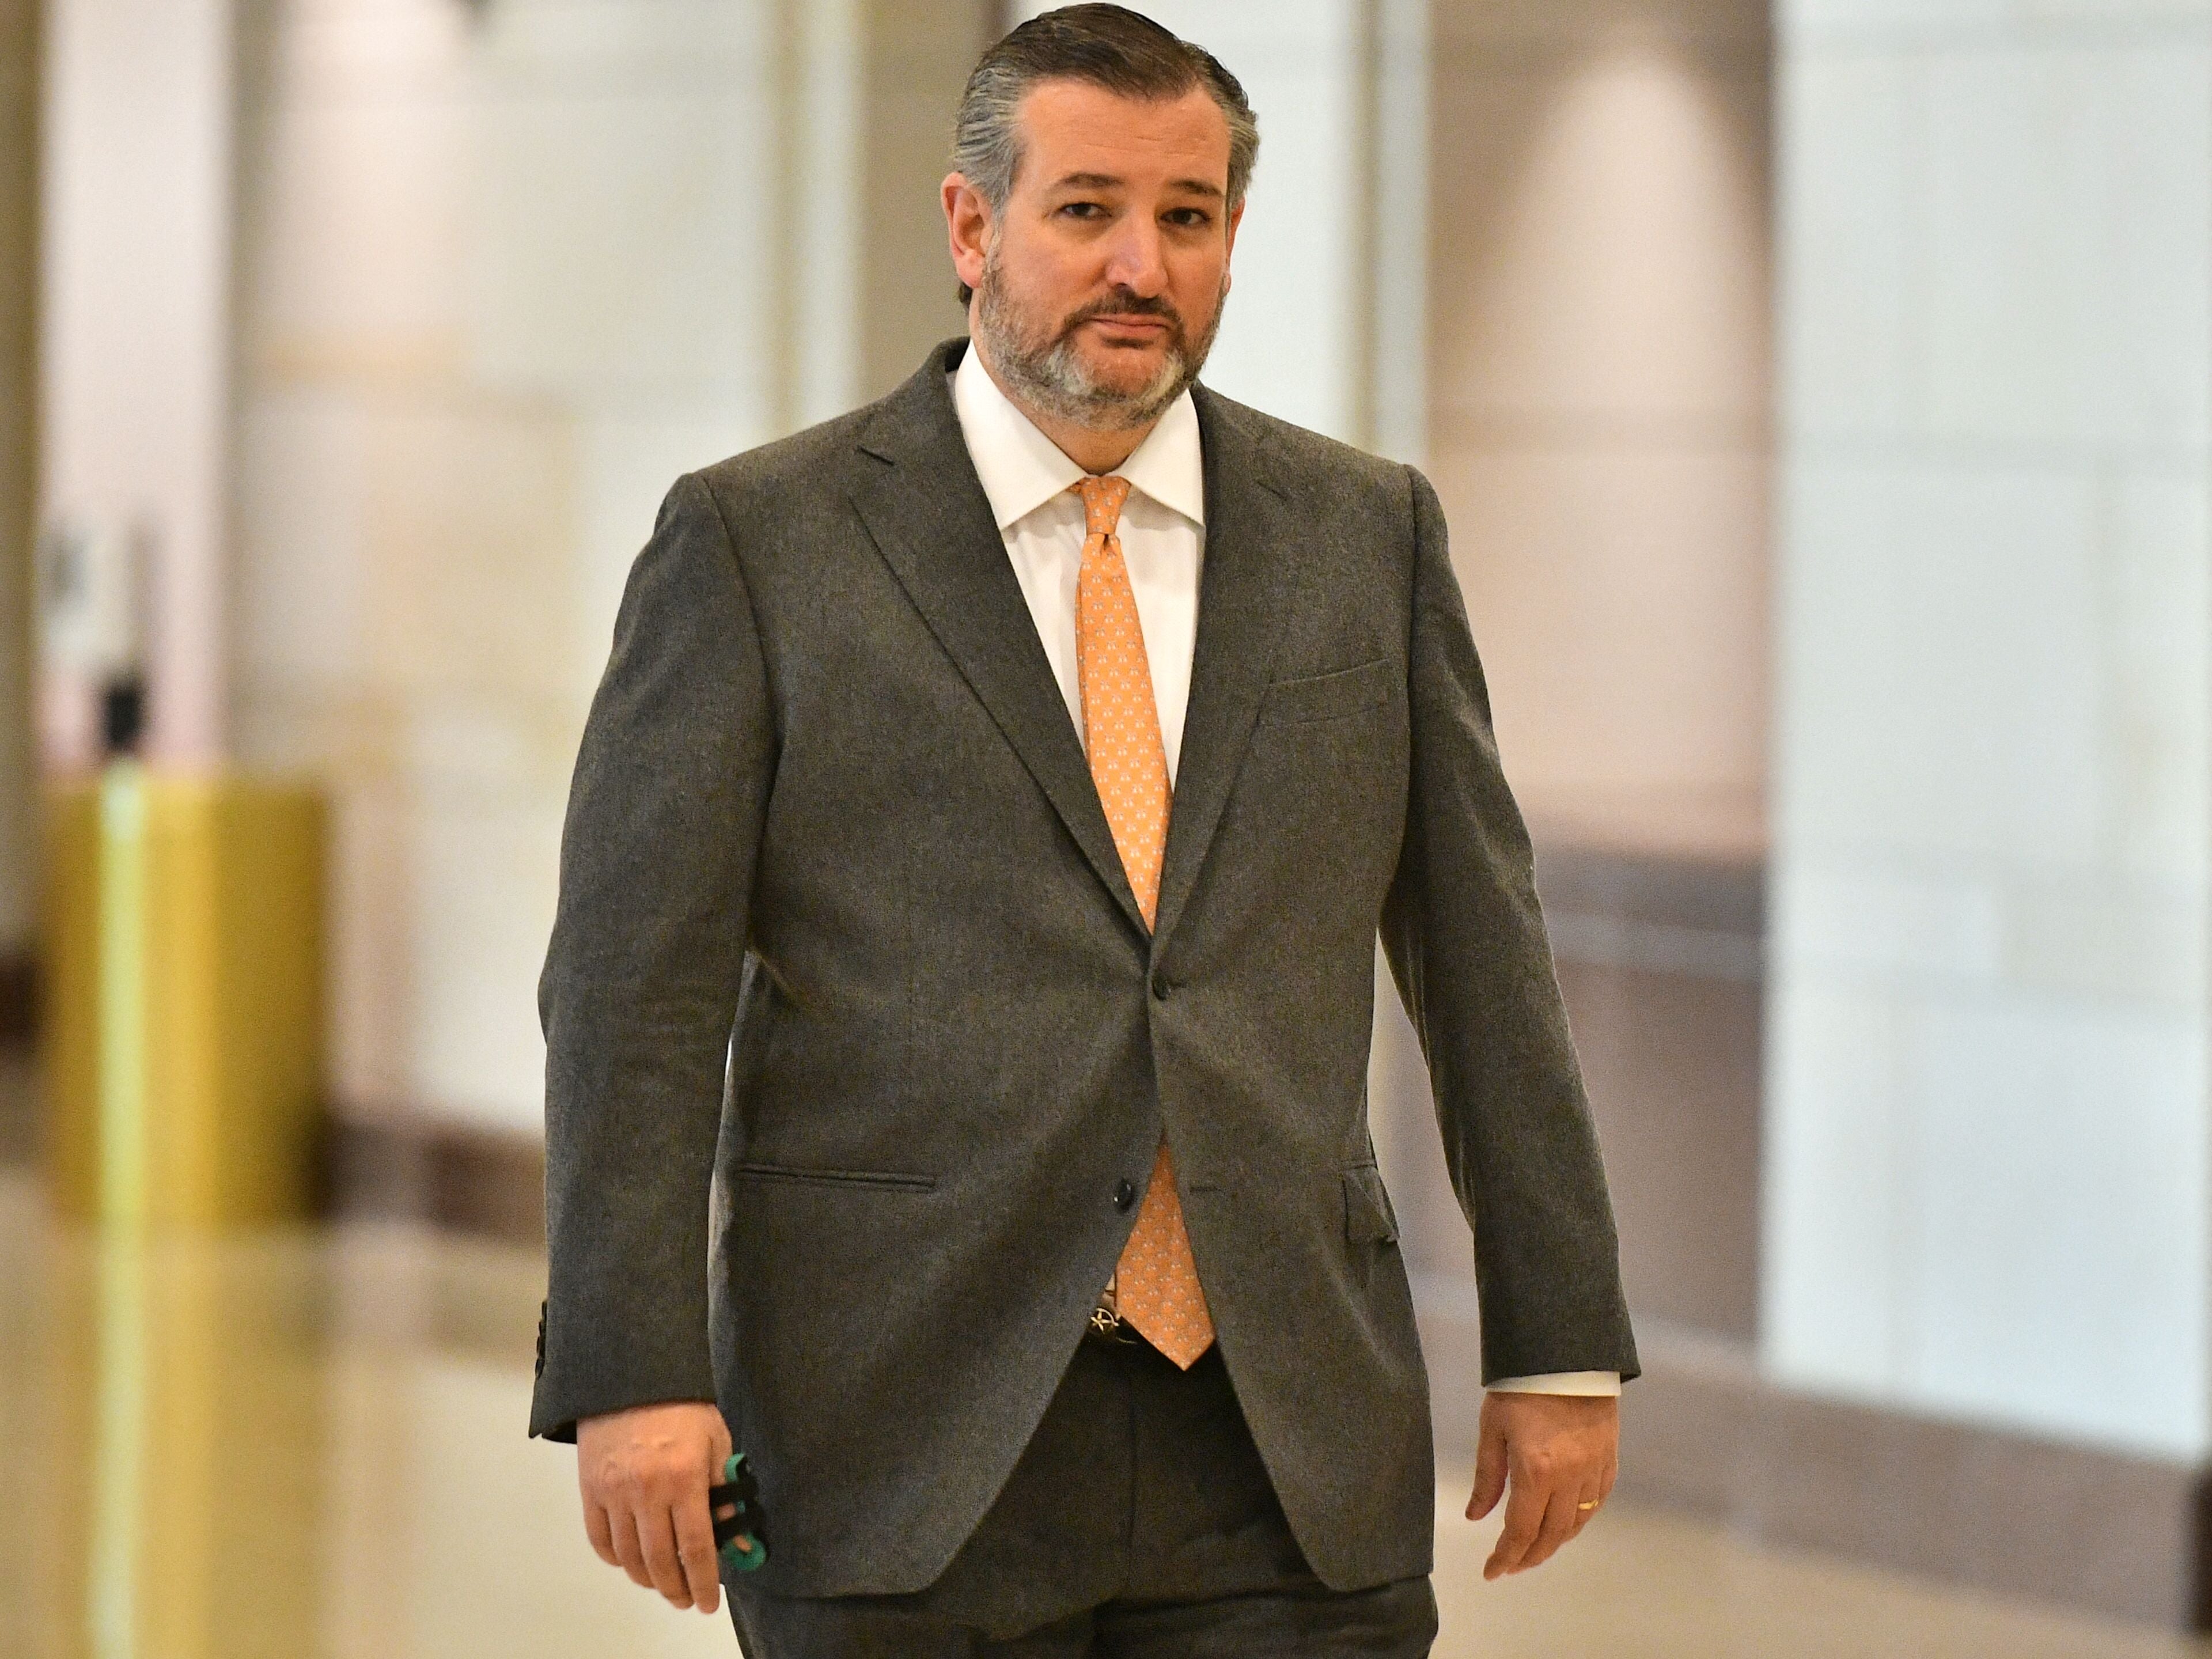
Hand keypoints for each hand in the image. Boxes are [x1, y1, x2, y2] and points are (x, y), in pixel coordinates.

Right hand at [577, 1399, 734, 1612]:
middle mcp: (646, 1491)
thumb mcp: (718, 1442)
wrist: (633, 1376)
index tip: (708, 1603)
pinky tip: (631, 1562)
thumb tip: (739, 1542)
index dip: (703, 1581)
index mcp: (684, 1478)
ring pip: (628, 1557)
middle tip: (686, 1599)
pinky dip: (615, 1559)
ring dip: (647, 1579)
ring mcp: (613, 1492)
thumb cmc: (684, 1406)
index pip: (696, 1547)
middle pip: (660, 1561)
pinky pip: (600, 1539)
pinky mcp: (589, 1489)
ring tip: (663, 1583)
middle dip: (675, 1589)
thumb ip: (727, 1494)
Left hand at [1465, 1391, 1617, 1579]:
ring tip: (1533, 1548)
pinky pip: (1596, 1503)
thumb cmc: (1521, 1387)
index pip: (1521, 1531)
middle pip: (1551, 1536)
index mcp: (1535, 1471)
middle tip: (1510, 1566)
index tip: (1492, 1573)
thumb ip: (1486, 1477)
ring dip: (1554, 1542)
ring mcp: (1593, 1471)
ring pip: (1576, 1524)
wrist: (1567, 1356)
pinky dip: (1579, 1520)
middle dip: (1529, 1557)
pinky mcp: (1609, 1461)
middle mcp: (1569, 1478)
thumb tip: (1475, 1517)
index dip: (1506, 1557)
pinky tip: (1564, 1522)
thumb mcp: (1492, 1429)